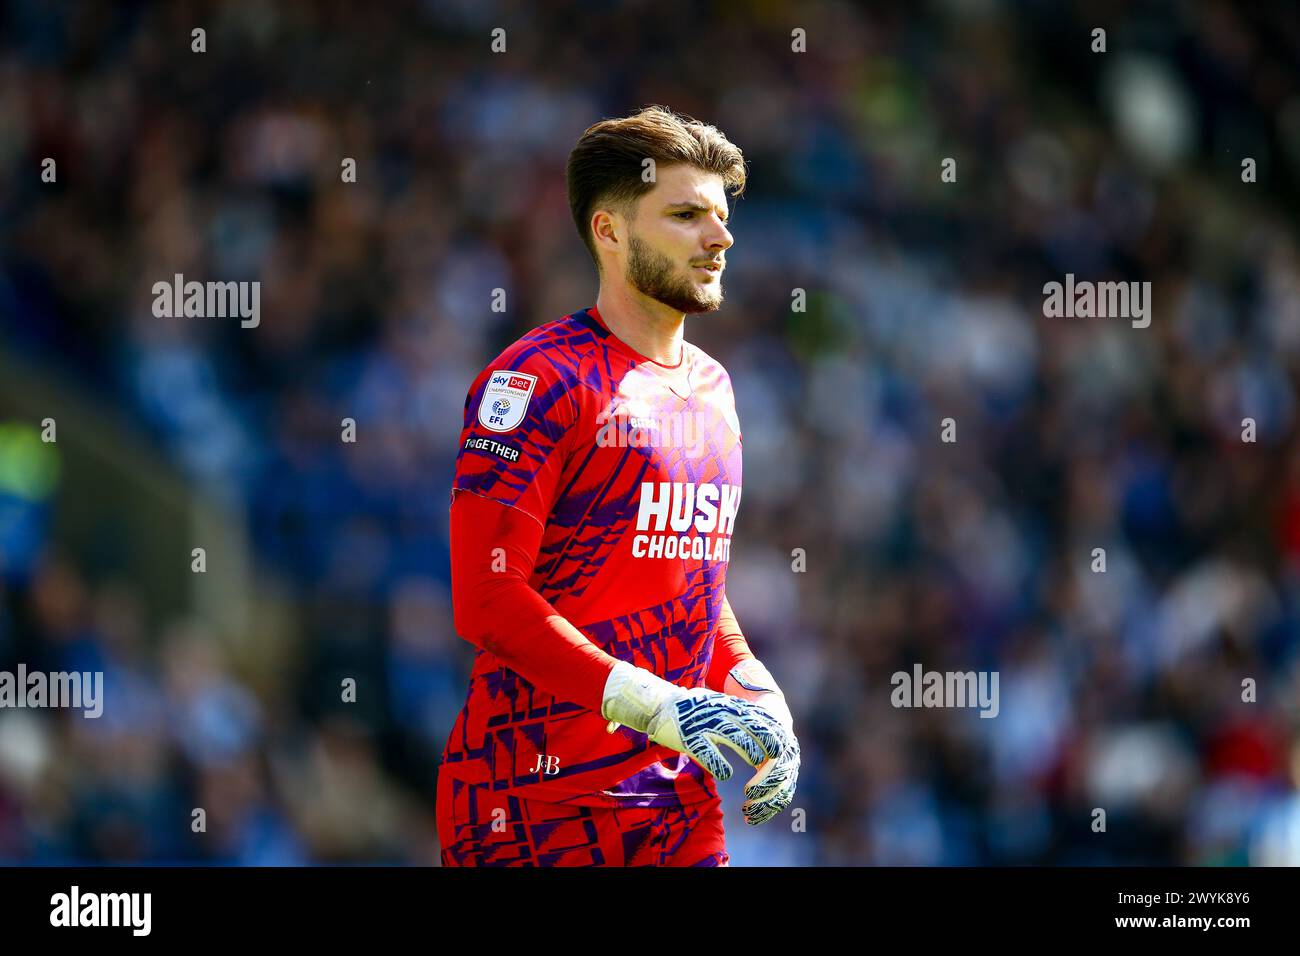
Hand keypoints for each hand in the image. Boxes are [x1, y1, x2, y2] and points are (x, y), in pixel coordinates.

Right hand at [601, 662, 785, 780]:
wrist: (658, 704)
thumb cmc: (690, 708)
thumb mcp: (717, 704)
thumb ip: (736, 713)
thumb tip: (760, 722)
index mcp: (727, 704)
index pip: (758, 716)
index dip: (771, 732)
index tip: (781, 746)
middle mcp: (719, 712)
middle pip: (752, 726)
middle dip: (767, 744)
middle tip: (773, 761)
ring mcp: (704, 724)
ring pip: (736, 738)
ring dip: (750, 754)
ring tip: (756, 770)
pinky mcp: (689, 738)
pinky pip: (709, 754)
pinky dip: (720, 766)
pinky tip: (725, 774)